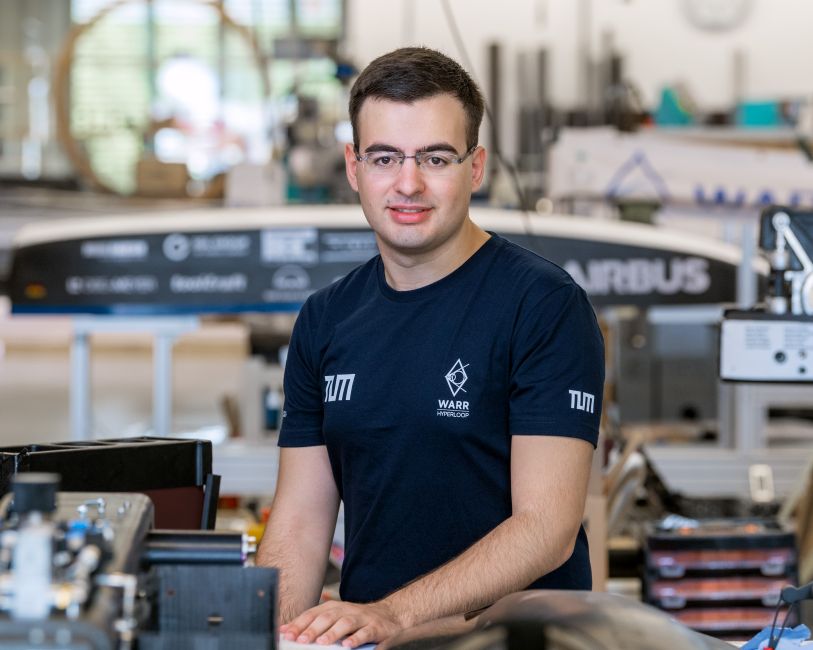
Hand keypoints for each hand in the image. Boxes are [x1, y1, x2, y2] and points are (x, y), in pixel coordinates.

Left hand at [280, 600, 403, 647]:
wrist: (391, 616)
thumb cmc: (358, 622)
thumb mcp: (337, 620)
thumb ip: (317, 625)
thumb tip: (288, 632)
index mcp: (334, 608)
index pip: (313, 614)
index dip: (299, 623)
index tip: (286, 634)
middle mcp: (347, 610)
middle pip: (327, 617)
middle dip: (312, 629)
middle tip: (300, 640)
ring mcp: (362, 618)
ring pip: (346, 623)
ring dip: (333, 632)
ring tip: (321, 643)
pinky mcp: (376, 628)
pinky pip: (365, 633)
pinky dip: (356, 639)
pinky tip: (348, 646)